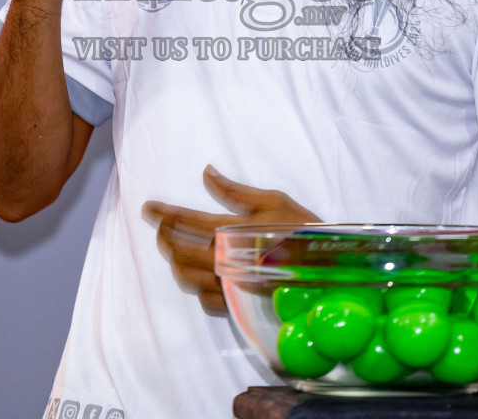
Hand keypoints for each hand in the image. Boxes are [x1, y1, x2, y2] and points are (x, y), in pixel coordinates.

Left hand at [143, 166, 319, 313]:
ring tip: (173, 250)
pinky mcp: (239, 305)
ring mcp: (231, 285)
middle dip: (165, 237)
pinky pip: (206, 301)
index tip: (148, 207)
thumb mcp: (273, 200)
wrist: (329, 267)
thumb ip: (235, 190)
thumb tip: (206, 172)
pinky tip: (196, 277)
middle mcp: (227, 260)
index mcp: (233, 231)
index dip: (165, 213)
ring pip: (187, 278)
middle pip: (180, 251)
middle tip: (159, 228)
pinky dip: (195, 287)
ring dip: (175, 262)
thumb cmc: (302, 229)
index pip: (188, 221)